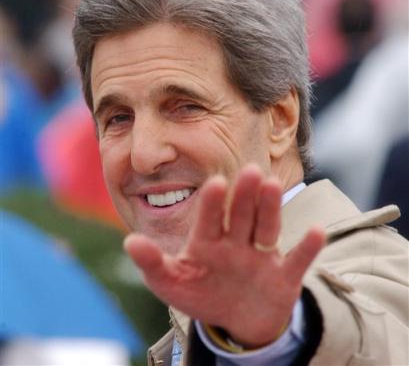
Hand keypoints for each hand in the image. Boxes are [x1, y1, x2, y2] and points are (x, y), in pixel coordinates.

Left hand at [125, 165, 324, 347]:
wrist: (237, 320)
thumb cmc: (201, 295)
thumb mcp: (171, 283)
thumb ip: (152, 264)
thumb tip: (129, 241)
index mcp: (208, 243)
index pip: (210, 220)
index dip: (213, 203)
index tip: (214, 182)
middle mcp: (236, 243)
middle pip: (242, 216)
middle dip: (245, 196)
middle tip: (251, 171)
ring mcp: (261, 258)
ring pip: (267, 229)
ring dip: (271, 210)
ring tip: (274, 186)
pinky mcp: (284, 276)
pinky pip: (297, 262)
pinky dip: (307, 250)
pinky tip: (316, 233)